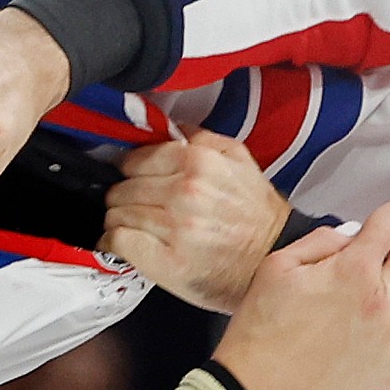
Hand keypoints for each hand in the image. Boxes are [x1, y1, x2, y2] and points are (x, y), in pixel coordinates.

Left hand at [101, 130, 290, 312]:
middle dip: (126, 198)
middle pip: (121, 189)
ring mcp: (175, 228)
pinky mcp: (168, 262)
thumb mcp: (241, 161)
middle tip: (140, 208)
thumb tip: (170, 127)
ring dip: (120, 221)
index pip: (135, 159)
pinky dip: (114, 243)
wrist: (275, 259)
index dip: (133, 172)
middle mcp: (185, 192)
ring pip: (116, 215)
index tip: (137, 180)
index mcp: (199, 162)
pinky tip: (121, 244)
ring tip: (137, 227)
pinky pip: (119, 241)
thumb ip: (203, 139)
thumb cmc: (257, 216)